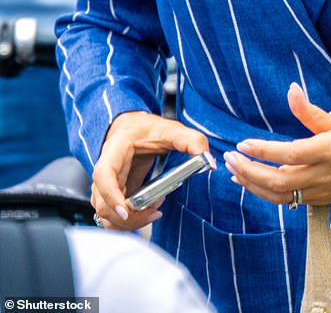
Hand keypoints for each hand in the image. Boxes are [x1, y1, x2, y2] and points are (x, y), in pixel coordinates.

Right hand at [91, 110, 211, 230]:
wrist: (133, 127)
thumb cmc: (148, 128)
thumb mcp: (172, 129)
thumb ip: (192, 140)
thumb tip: (209, 161)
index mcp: (116, 149)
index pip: (103, 175)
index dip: (111, 195)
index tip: (126, 209)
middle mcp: (106, 169)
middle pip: (103, 203)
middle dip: (128, 216)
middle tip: (155, 210)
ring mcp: (107, 185)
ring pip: (105, 214)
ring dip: (129, 222)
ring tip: (154, 210)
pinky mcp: (113, 195)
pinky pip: (112, 215)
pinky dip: (128, 221)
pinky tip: (148, 211)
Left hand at [223, 84, 330, 207]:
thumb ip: (309, 110)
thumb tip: (291, 88)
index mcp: (330, 151)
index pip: (291, 154)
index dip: (265, 151)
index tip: (243, 144)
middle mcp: (324, 175)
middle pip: (280, 180)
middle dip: (250, 171)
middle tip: (229, 157)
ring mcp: (321, 191)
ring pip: (280, 195)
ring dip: (253, 184)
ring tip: (233, 169)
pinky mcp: (318, 201)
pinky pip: (287, 200)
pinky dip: (264, 192)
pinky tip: (248, 181)